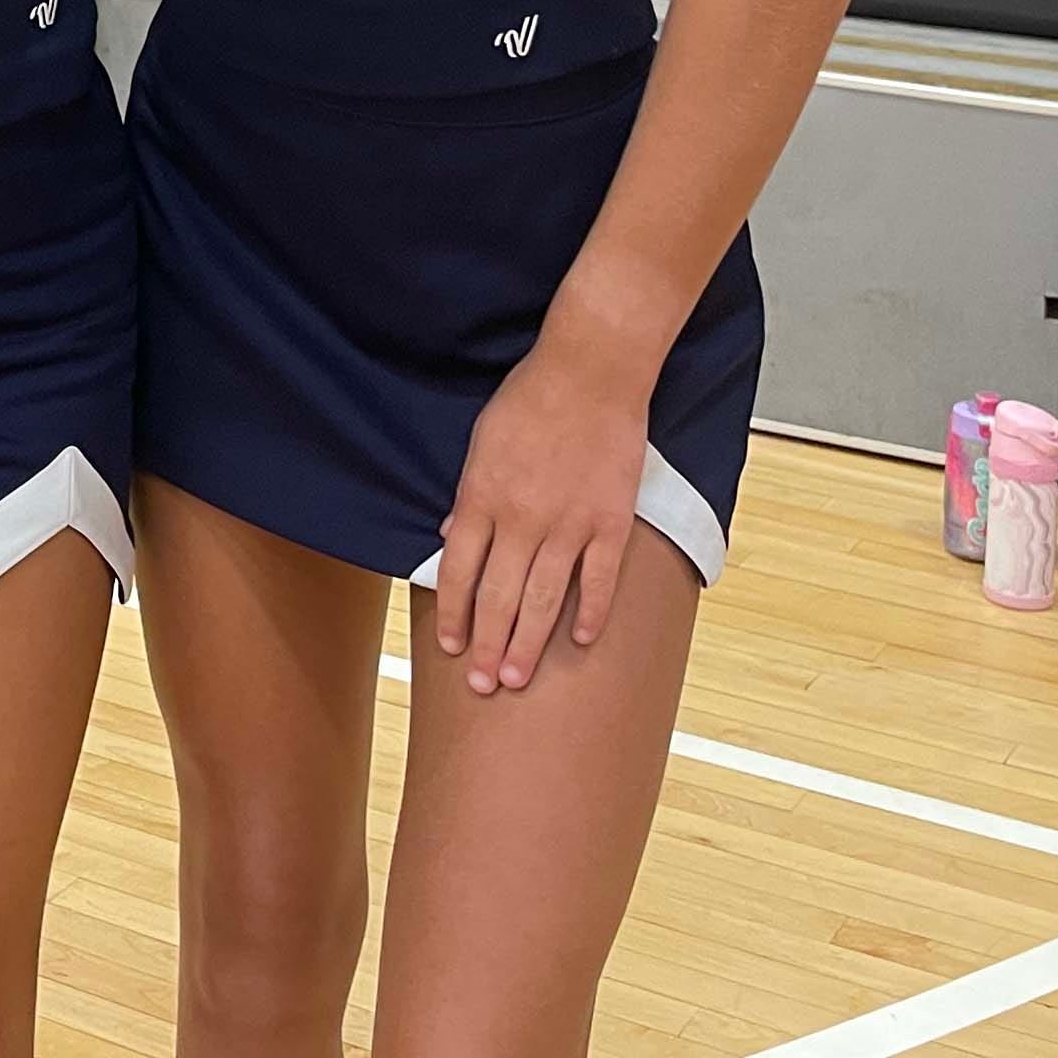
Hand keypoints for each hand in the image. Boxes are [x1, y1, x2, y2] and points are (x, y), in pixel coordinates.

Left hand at [429, 342, 649, 695]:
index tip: (448, 647)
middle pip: (497, 597)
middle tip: (480, 685)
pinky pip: (598, 579)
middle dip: (485, 646)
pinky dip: (590, 613)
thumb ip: (468, 496)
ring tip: (514, 677)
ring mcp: (568, 524)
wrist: (589, 372)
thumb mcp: (481, 443)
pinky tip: (579, 641)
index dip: (451, 614)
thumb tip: (452, 535)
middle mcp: (521, 520)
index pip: (457, 572)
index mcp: (482, 498)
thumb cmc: (529, 400)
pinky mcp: (610, 521)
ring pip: (543, 599)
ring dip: (526, 643)